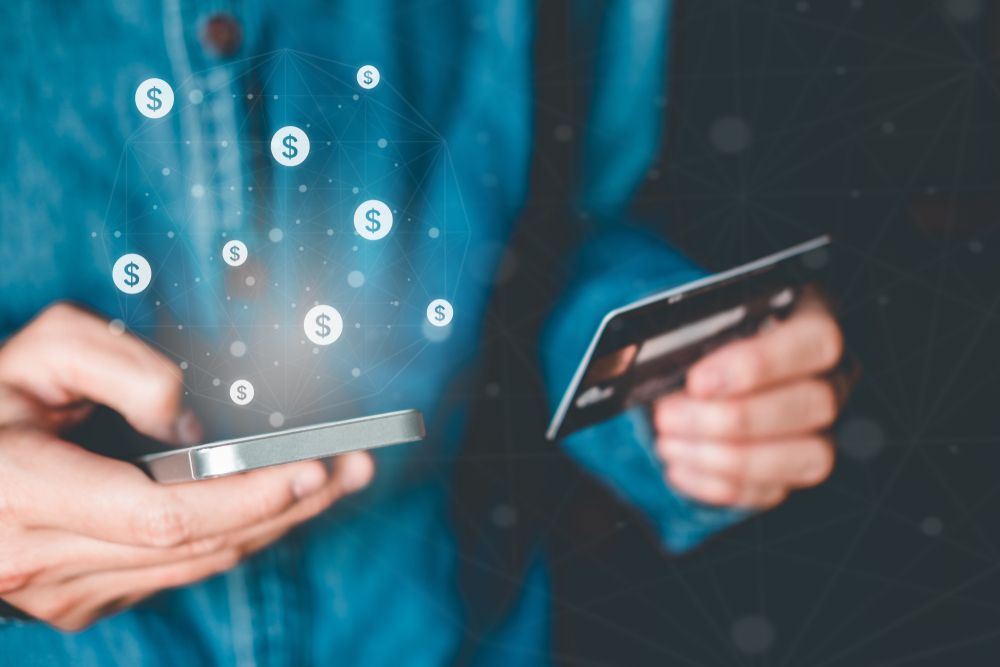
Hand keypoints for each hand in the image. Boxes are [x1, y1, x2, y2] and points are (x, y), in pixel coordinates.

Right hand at [0, 303, 373, 630]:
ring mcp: (66, 592)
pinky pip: (180, 571)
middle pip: (200, 544)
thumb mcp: (37, 353)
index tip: (311, 466)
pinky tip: (277, 504)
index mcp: (26, 492)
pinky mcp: (84, 601)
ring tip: (336, 480)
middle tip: (354, 467)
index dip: (246, 497)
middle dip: (289, 505)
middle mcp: (47, 558)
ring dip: (276, 522)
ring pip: (199, 565)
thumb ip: (118, 367)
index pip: (163, 514)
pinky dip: (236, 536)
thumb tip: (188, 422)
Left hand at [653, 290, 844, 508]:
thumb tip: (664, 361)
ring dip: (728, 457)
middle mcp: (830, 379)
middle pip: (814, 404)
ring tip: (669, 444)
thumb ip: (695, 335)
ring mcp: (820, 430)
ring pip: (807, 456)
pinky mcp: (794, 471)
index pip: (814, 342)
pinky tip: (679, 467)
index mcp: (811, 324)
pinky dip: (719, 484)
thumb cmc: (699, 341)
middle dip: (734, 418)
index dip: (759, 364)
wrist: (690, 378)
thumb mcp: (695, 323)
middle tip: (670, 416)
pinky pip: (773, 490)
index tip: (699, 382)